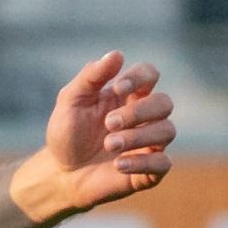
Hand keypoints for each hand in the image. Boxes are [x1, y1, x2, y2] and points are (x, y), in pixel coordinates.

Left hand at [24, 51, 174, 216]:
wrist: (60, 174)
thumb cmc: (67, 133)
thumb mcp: (71, 101)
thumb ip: (91, 76)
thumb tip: (117, 54)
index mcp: (128, 95)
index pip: (150, 74)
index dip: (140, 77)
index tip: (118, 87)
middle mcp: (144, 117)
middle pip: (164, 103)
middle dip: (138, 112)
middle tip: (109, 123)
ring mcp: (148, 144)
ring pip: (167, 131)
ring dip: (138, 136)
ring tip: (110, 145)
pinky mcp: (148, 171)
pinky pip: (163, 164)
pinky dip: (143, 163)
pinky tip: (118, 164)